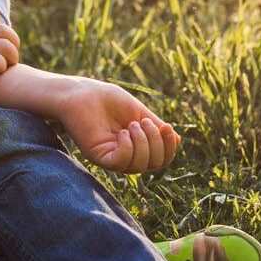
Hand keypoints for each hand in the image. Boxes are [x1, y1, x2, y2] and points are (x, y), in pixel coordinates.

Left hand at [58, 77, 179, 172]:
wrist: (82, 94)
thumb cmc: (107, 100)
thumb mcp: (139, 112)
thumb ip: (156, 127)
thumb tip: (179, 142)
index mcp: (138, 145)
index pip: (161, 159)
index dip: (170, 147)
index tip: (167, 128)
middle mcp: (127, 155)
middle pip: (155, 164)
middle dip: (157, 143)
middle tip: (143, 123)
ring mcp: (112, 157)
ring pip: (140, 166)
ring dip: (142, 143)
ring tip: (131, 125)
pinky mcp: (99, 157)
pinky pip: (121, 163)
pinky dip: (128, 148)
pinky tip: (122, 133)